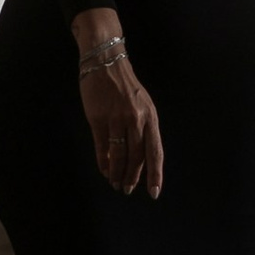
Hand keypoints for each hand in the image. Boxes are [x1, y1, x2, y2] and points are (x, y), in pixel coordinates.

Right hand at [76, 36, 163, 197]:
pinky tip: (105, 170)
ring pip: (119, 155)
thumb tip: (139, 159)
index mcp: (150, 117)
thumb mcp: (142, 105)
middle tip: (128, 189)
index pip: (155, 151)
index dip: (155, 174)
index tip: (154, 193)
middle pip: (136, 157)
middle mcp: (136, 119)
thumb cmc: (125, 86)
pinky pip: (102, 147)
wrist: (105, 61)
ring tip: (116, 183)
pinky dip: (104, 162)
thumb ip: (143, 130)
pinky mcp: (98, 118)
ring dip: (118, 173)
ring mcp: (116, 118)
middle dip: (133, 177)